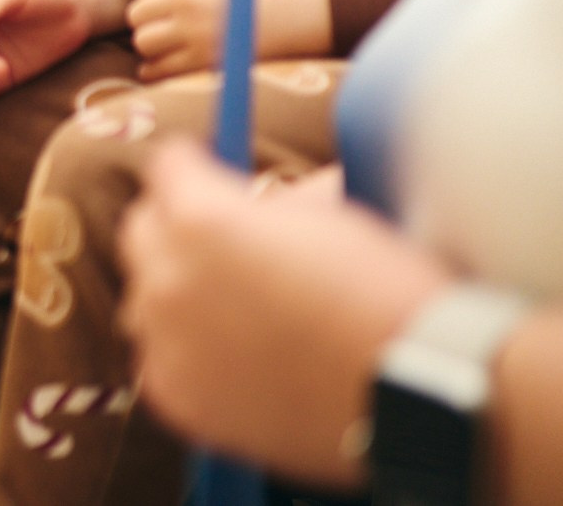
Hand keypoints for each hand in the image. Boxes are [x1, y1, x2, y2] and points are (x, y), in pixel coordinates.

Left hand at [120, 139, 451, 488]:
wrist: (420, 386)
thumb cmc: (385, 289)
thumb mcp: (331, 215)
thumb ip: (272, 201)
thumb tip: (260, 198)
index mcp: (199, 216)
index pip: (164, 167)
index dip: (191, 167)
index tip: (203, 172)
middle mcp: (167, 275)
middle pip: (143, 230)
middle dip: (175, 225)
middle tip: (218, 241)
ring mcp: (166, 340)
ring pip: (145, 298)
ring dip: (176, 292)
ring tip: (232, 307)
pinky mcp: (176, 395)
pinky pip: (159, 359)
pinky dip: (186, 353)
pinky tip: (233, 356)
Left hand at [128, 0, 334, 82]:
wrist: (314, 11)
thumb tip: (147, 5)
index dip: (156, 2)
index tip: (170, 11)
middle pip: (137, 16)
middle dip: (150, 25)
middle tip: (168, 34)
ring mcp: (193, 30)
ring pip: (143, 42)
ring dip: (153, 49)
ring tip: (172, 51)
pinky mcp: (203, 60)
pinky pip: (158, 70)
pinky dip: (158, 72)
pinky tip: (169, 69)